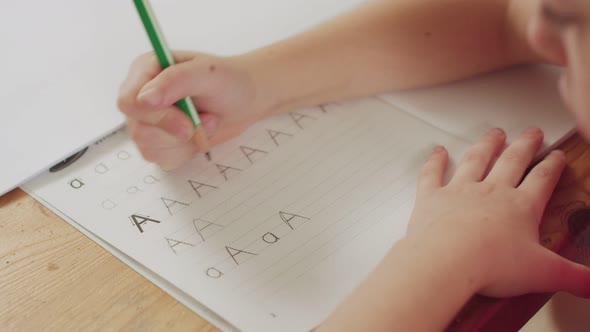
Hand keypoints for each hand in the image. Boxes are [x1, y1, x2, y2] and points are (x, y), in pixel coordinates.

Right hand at [117, 51, 270, 169]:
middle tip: (206, 119)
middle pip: (138, 129)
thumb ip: (174, 81)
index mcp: (145, 71)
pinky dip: (186, 152)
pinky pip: (163, 159)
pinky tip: (199, 136)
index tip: (185, 120)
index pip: (128, 102)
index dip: (154, 116)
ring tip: (206, 122)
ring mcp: (148, 122)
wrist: (246, 100)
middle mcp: (141, 96)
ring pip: (149, 148)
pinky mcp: (160, 142)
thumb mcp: (206, 73)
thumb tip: (144, 100)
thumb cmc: (228, 81)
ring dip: (185, 142)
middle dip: (178, 131)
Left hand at [408, 127, 589, 297]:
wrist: (447, 261)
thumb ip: (573, 277)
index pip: (542, 180)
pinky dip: (435, 161)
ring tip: (494, 134)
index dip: (552, 167)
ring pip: (476, 160)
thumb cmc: (492, 265)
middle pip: (512, 161)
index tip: (556, 156)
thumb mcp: (543, 274)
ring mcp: (460, 191)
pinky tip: (438, 151)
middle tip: (532, 132)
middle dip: (525, 145)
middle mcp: (491, 191)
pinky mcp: (432, 197)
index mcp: (521, 207)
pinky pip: (433, 173)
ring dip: (487, 145)